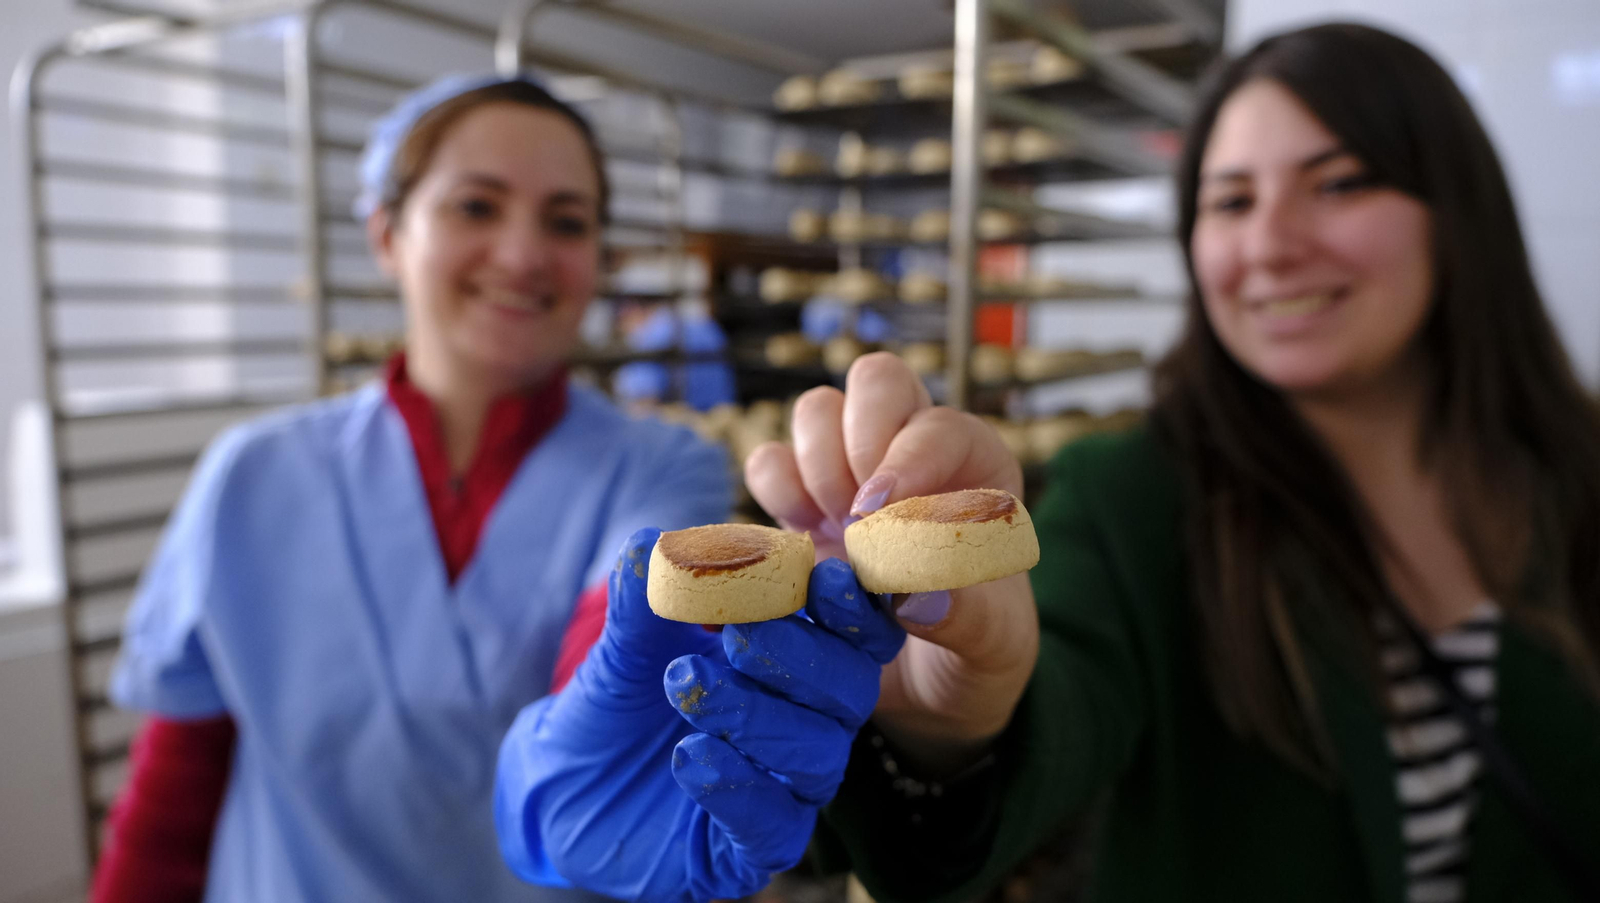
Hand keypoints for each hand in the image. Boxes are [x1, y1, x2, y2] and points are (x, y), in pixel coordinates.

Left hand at [495, 528, 903, 902]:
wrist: (564, 784)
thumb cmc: (619, 702)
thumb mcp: (626, 645)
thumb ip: (645, 598)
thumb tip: (652, 543)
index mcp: (797, 662)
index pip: (855, 633)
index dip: (852, 606)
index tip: (823, 577)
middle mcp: (806, 725)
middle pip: (850, 690)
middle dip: (800, 656)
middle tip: (739, 636)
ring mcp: (785, 790)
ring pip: (819, 755)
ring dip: (758, 715)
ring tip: (687, 688)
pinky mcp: (753, 849)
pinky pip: (775, 825)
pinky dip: (739, 786)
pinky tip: (691, 756)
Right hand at [744, 352, 1039, 774]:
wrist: (932, 697)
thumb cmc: (977, 656)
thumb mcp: (992, 646)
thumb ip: (966, 614)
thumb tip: (914, 592)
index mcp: (978, 469)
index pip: (939, 425)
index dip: (905, 461)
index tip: (875, 519)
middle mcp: (912, 455)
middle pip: (876, 381)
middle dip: (855, 442)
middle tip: (856, 516)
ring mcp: (852, 476)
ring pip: (817, 411)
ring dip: (814, 469)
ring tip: (834, 535)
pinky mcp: (800, 508)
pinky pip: (769, 462)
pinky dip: (772, 497)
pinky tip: (800, 547)